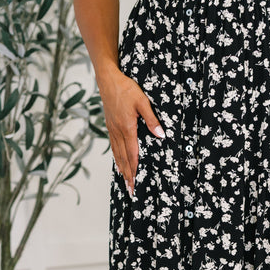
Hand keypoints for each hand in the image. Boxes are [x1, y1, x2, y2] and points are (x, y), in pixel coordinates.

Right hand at [97, 68, 164, 195]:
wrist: (108, 79)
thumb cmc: (126, 88)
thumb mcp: (143, 101)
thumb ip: (152, 119)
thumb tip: (161, 135)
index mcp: (127, 128)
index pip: (132, 154)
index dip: (135, 170)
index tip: (136, 182)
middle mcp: (118, 132)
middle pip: (124, 159)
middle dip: (128, 175)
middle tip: (131, 190)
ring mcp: (112, 130)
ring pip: (117, 154)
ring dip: (122, 169)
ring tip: (125, 182)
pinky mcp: (110, 126)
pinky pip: (113, 147)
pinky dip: (116, 158)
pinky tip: (118, 165)